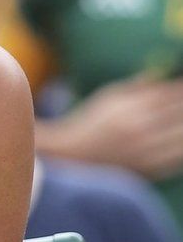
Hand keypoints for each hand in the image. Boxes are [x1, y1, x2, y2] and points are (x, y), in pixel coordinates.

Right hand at [45, 76, 182, 180]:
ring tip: (181, 124)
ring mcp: (145, 153)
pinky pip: (178, 158)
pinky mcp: (147, 170)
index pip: (172, 95)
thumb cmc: (91, 123)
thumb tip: (168, 71)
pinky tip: (181, 140)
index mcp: (132, 110)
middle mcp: (140, 131)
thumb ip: (139, 86)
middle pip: (181, 115)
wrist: (70, 158)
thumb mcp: (110, 97)